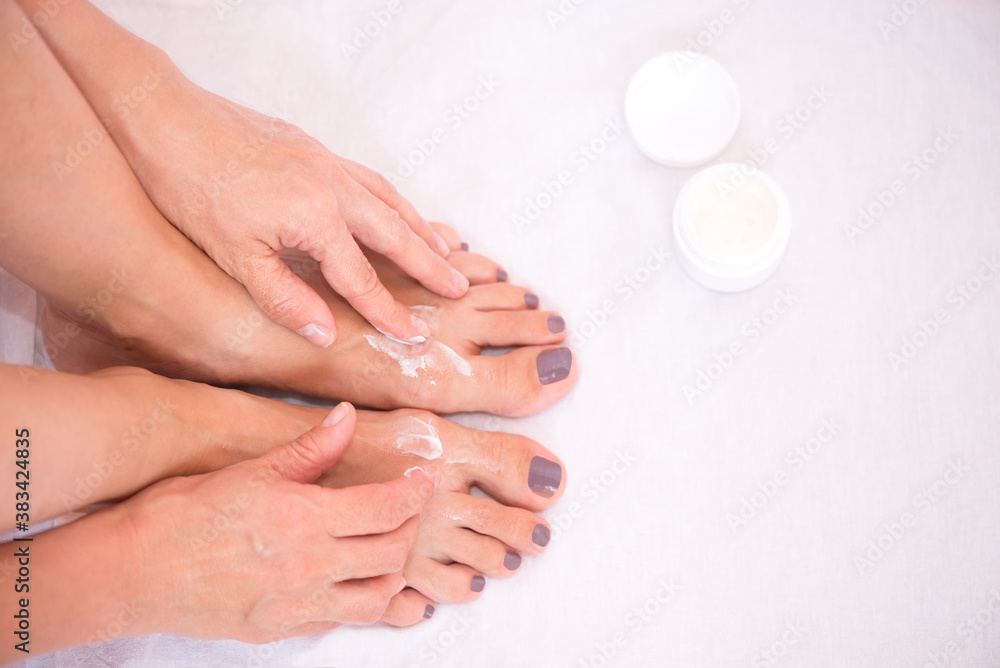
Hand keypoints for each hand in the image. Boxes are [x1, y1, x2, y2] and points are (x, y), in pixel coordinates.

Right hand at [118, 402, 436, 641]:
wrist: (132, 571)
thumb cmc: (182, 514)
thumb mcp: (250, 469)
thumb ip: (309, 449)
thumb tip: (346, 418)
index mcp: (306, 520)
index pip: (388, 508)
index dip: (415, 491)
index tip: (423, 478)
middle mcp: (310, 568)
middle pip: (392, 552)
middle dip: (410, 527)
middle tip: (406, 508)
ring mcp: (297, 605)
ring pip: (376, 596)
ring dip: (393, 570)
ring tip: (386, 545)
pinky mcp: (281, 629)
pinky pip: (340, 621)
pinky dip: (360, 601)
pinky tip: (352, 580)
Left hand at [133, 82, 467, 345]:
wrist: (169, 120)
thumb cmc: (193, 189)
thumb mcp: (234, 257)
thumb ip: (285, 298)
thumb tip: (326, 333)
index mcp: (316, 219)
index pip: (362, 279)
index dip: (389, 311)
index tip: (414, 336)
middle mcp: (334, 188)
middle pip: (396, 235)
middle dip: (429, 266)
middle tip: (458, 287)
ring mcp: (327, 164)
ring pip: (390, 201)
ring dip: (420, 229)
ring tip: (446, 251)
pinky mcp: (315, 148)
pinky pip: (371, 179)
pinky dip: (394, 199)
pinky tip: (395, 208)